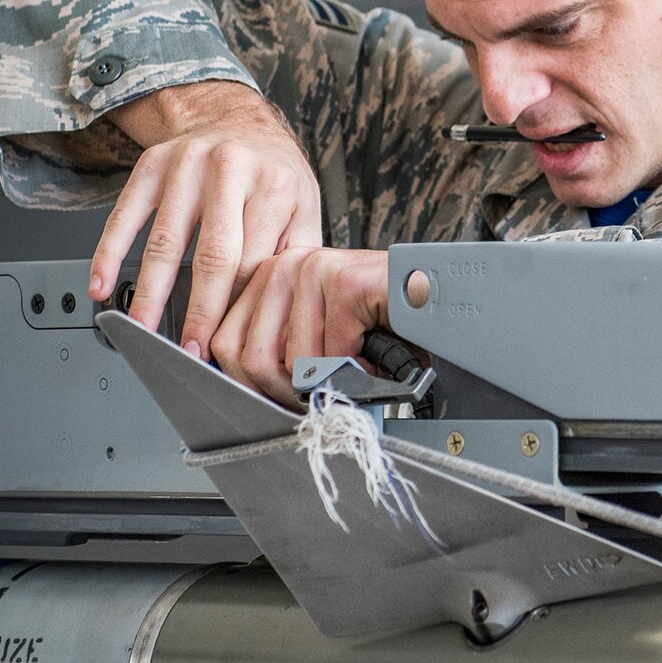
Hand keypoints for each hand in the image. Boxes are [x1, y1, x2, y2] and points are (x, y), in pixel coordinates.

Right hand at [94, 81, 322, 356]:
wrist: (236, 119)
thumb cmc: (273, 172)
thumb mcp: (304, 205)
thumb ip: (297, 253)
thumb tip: (288, 311)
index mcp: (276, 185)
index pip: (255, 261)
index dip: (240, 308)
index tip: (230, 343)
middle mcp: (231, 170)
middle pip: (213, 254)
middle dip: (199, 309)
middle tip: (189, 348)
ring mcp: (187, 164)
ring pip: (164, 240)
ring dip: (149, 291)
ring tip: (142, 328)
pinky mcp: (151, 164)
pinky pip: (124, 214)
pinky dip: (108, 253)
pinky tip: (101, 285)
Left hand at [209, 247, 388, 404]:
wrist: (438, 298)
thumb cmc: (381, 318)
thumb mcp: (315, 332)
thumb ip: (275, 348)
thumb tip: (241, 386)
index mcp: (268, 277)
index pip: (223, 344)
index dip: (252, 386)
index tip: (283, 397)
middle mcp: (284, 265)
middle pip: (251, 359)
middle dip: (290, 393)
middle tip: (322, 396)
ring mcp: (314, 269)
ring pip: (294, 363)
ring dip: (332, 380)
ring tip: (357, 367)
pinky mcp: (345, 282)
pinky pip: (332, 354)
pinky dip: (358, 369)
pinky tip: (375, 355)